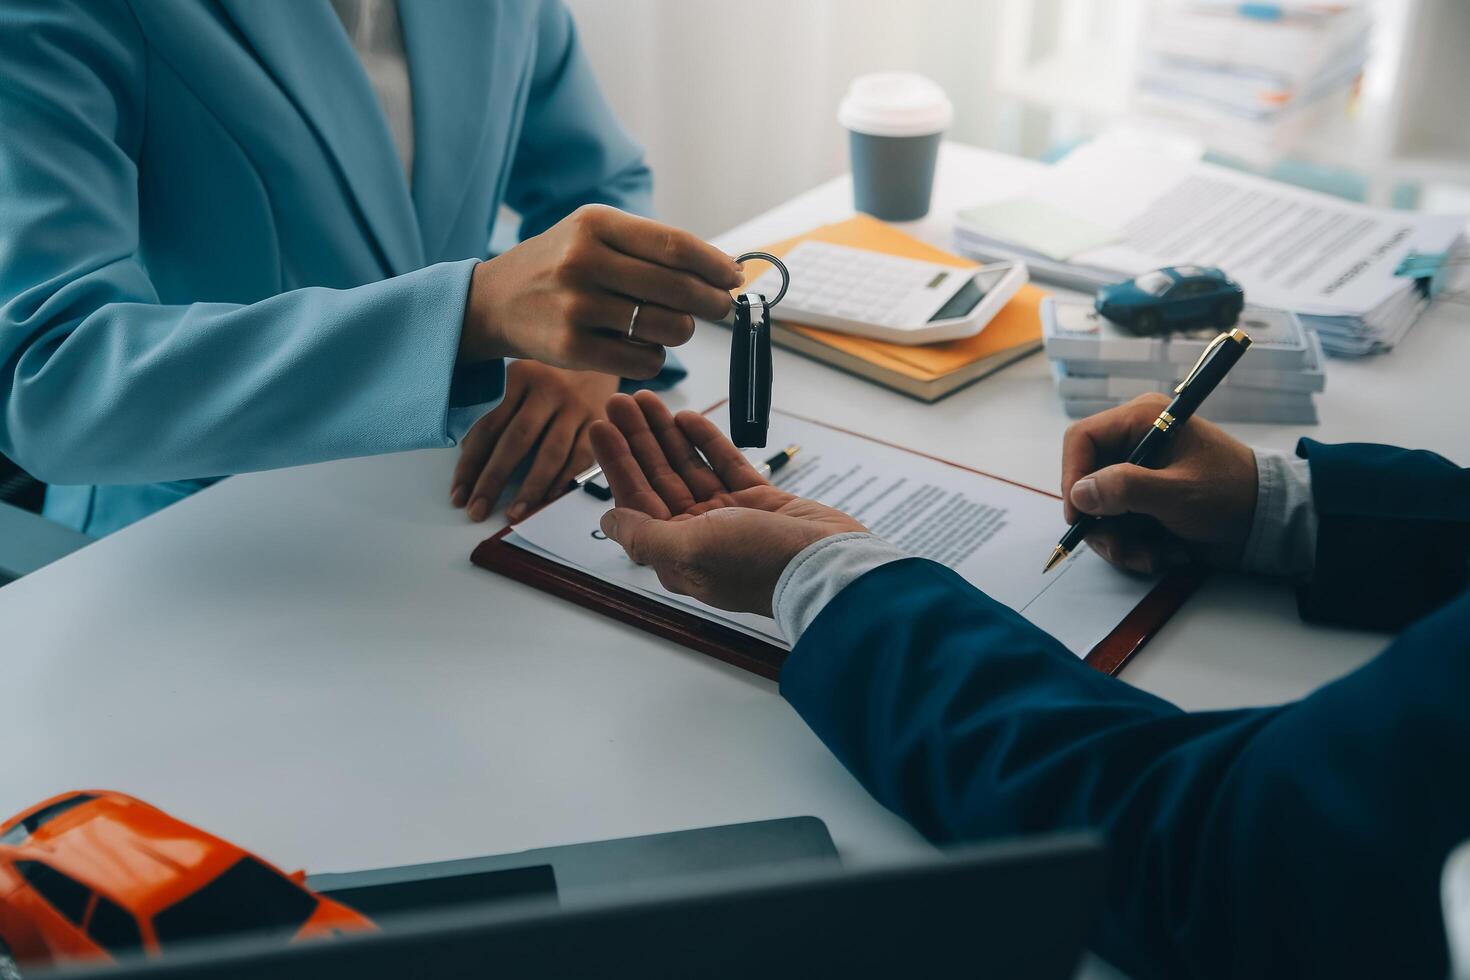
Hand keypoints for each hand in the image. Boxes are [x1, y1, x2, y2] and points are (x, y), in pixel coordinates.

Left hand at [451, 362, 618, 522]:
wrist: (599, 350)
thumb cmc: (547, 374)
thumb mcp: (518, 378)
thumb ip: (493, 408)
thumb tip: (467, 454)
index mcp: (519, 376)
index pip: (488, 426)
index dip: (470, 464)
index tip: (458, 494)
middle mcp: (548, 388)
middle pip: (516, 442)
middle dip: (493, 481)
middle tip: (476, 511)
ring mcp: (577, 405)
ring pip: (550, 454)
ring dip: (529, 489)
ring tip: (512, 514)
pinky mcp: (599, 420)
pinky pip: (580, 457)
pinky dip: (563, 480)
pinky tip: (546, 499)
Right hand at [459, 205, 743, 378]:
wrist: (494, 301)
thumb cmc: (561, 266)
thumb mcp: (595, 235)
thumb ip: (651, 247)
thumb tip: (722, 271)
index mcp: (597, 224)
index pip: (676, 246)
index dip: (714, 265)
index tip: (733, 277)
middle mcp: (585, 261)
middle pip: (679, 289)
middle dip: (712, 302)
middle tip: (720, 308)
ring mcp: (577, 306)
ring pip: (668, 328)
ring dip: (682, 331)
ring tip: (672, 326)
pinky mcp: (572, 348)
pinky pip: (644, 360)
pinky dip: (654, 357)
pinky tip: (641, 346)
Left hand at [589, 391, 866, 615]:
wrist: (826, 566)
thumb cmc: (759, 564)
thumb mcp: (689, 551)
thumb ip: (644, 535)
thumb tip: (608, 521)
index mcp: (677, 554)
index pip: (636, 502)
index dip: (617, 463)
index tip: (600, 427)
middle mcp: (699, 536)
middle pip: (658, 479)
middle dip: (637, 439)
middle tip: (620, 400)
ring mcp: (730, 517)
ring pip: (688, 467)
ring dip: (665, 433)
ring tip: (647, 399)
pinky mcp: (759, 501)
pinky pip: (725, 464)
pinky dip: (705, 441)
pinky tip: (686, 418)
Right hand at [1061, 393, 1258, 572]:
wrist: (1267, 524)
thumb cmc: (1231, 495)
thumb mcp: (1179, 493)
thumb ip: (1127, 489)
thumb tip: (1080, 494)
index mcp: (1142, 421)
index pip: (1082, 439)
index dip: (1072, 476)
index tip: (1079, 514)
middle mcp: (1134, 444)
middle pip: (1085, 481)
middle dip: (1101, 522)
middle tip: (1121, 548)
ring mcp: (1136, 476)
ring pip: (1098, 512)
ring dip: (1120, 542)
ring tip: (1153, 555)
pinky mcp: (1141, 503)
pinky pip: (1116, 527)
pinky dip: (1134, 547)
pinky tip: (1166, 552)